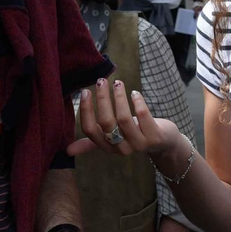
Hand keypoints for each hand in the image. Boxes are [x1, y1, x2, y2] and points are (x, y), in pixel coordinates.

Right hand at [69, 78, 185, 160]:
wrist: (163, 144)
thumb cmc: (134, 134)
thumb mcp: (113, 139)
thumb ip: (93, 141)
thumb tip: (67, 150)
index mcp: (107, 146)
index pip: (90, 130)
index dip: (86, 110)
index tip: (86, 91)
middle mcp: (121, 148)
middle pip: (106, 122)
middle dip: (102, 99)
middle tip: (101, 81)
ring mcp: (139, 144)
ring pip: (124, 119)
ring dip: (119, 97)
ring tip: (118, 83)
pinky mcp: (155, 137)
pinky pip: (143, 116)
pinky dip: (138, 102)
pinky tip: (135, 93)